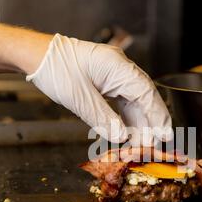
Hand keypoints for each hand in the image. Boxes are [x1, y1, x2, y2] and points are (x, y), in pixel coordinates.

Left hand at [26, 34, 171, 143]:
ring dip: (138, 123)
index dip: (157, 115)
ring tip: (140, 144)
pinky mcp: (107, 81)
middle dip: (150, 122)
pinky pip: (123, 101)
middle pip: (144, 97)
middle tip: (151, 145)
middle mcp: (120, 68)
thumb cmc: (54, 69)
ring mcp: (114, 74)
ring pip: (135, 101)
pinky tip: (128, 132)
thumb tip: (122, 137)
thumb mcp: (78, 98)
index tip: (164, 134)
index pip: (145, 92)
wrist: (36, 56)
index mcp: (117, 66)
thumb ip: (102, 119)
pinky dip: (126, 118)